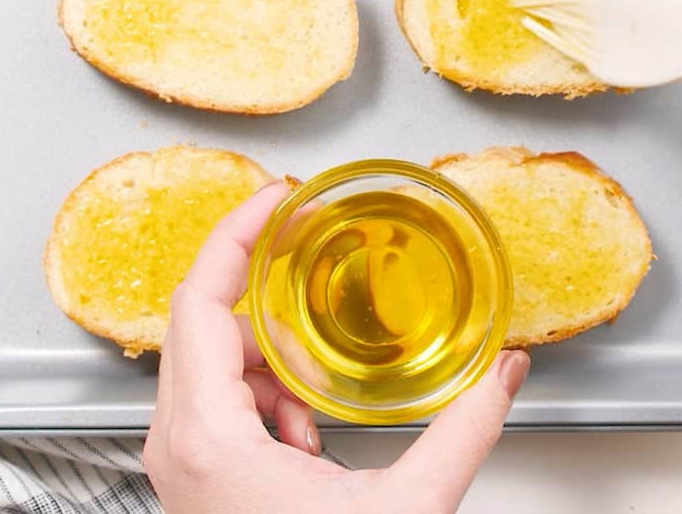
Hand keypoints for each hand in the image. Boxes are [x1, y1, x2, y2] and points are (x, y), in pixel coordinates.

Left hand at [143, 182, 530, 513]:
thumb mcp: (405, 509)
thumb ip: (464, 432)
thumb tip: (507, 373)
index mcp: (206, 436)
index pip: (201, 300)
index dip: (239, 235)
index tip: (276, 197)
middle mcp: (174, 440)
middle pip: (205, 321)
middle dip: (270, 299)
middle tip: (316, 272)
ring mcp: (177, 457)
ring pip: (215, 361)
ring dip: (273, 361)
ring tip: (321, 404)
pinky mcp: (191, 471)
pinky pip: (220, 398)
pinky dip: (266, 396)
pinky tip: (307, 439)